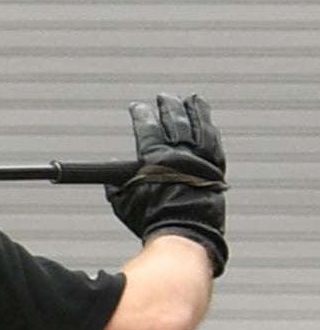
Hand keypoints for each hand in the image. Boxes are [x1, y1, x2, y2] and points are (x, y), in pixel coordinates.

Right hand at [114, 94, 227, 275]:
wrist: (183, 231)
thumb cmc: (151, 219)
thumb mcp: (123, 200)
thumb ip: (116, 181)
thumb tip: (113, 170)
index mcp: (155, 158)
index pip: (148, 127)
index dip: (141, 114)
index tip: (137, 107)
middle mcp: (179, 154)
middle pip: (175, 121)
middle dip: (168, 106)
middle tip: (164, 97)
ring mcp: (200, 159)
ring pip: (199, 127)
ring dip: (194, 111)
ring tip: (192, 100)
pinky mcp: (216, 168)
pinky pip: (213, 142)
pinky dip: (209, 129)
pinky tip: (207, 122)